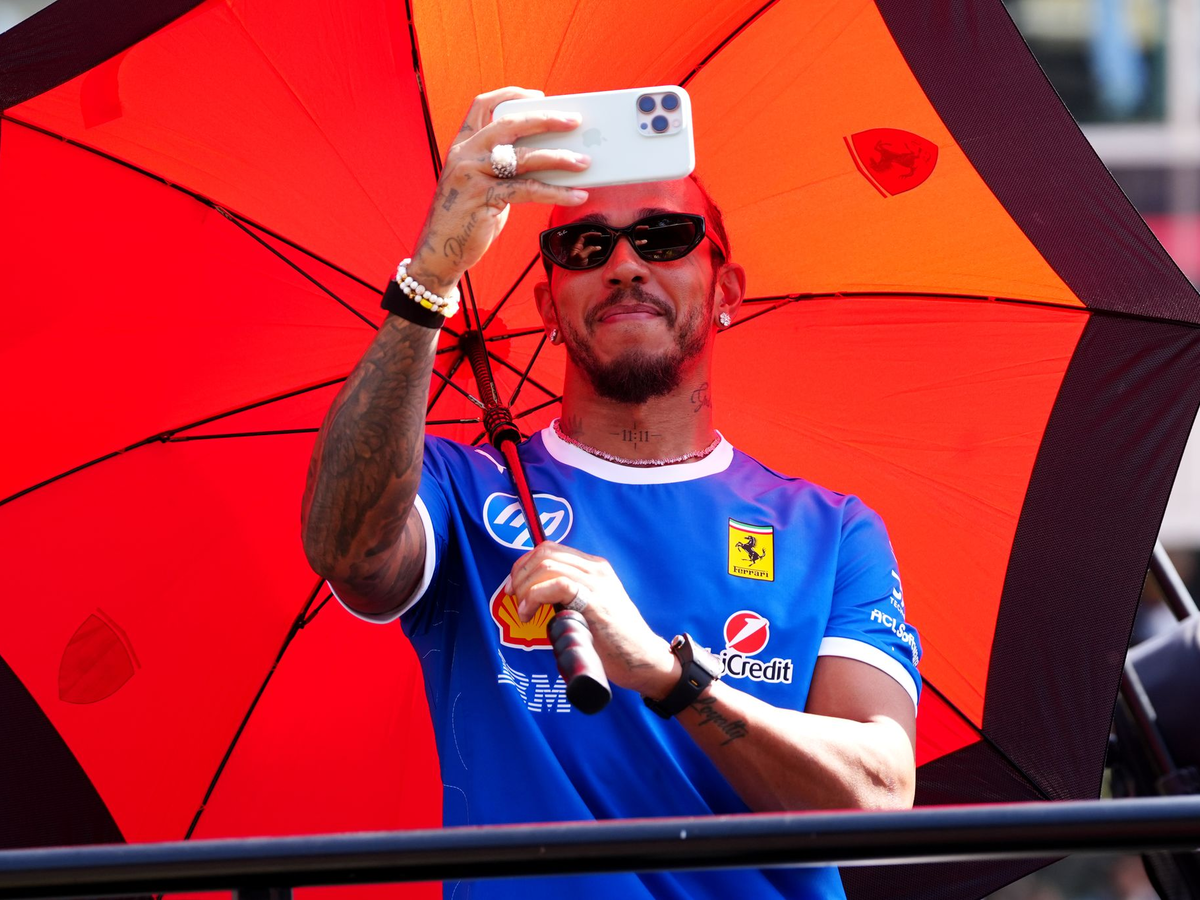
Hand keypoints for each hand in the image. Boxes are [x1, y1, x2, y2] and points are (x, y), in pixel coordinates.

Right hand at [406, 87, 591, 294]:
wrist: (440, 251)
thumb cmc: (467, 217)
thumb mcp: (481, 183)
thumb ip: (504, 167)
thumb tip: (549, 156)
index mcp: (462, 145)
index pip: (483, 106)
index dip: (511, 95)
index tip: (538, 95)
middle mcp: (465, 154)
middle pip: (510, 125)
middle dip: (546, 119)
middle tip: (575, 121)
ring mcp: (471, 175)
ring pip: (523, 157)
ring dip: (558, 157)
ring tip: (584, 161)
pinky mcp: (483, 199)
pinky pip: (527, 190)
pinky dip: (556, 192)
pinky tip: (576, 195)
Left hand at [506, 542, 679, 695]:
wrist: (643, 658)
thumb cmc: (614, 640)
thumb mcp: (590, 607)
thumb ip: (568, 596)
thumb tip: (534, 595)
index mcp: (594, 568)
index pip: (550, 549)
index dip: (524, 564)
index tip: (513, 586)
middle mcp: (595, 570)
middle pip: (545, 553)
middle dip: (520, 574)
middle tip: (512, 597)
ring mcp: (596, 583)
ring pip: (547, 566)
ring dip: (525, 587)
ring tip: (522, 609)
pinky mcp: (595, 602)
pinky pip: (557, 585)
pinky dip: (535, 596)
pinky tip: (529, 613)